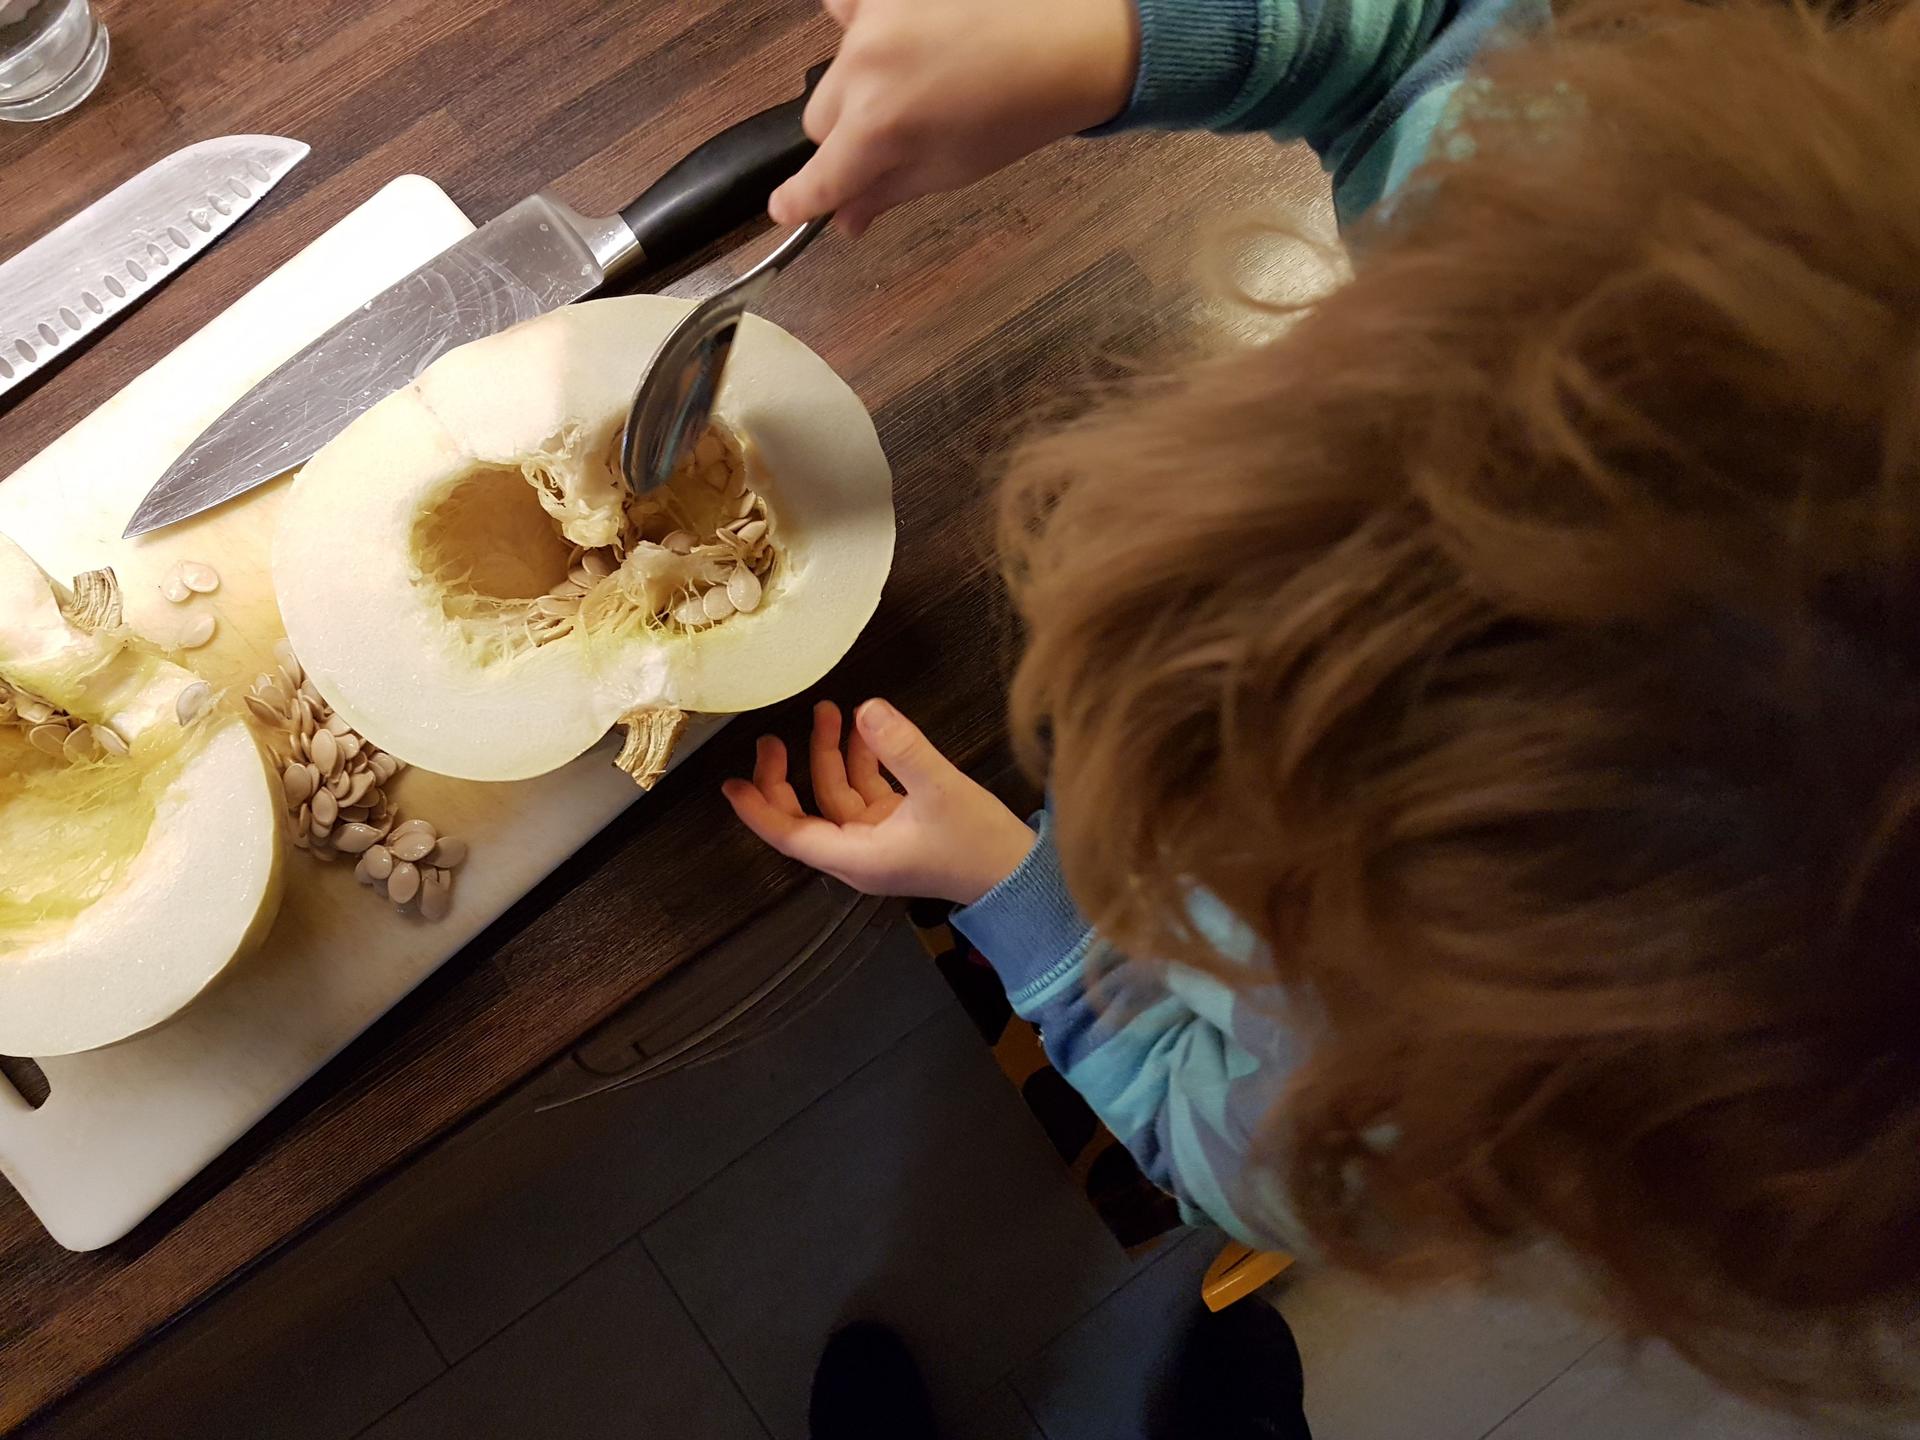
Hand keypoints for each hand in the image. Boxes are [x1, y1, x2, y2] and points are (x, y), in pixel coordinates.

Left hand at [723, 699, 1037, 904]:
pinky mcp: (901, 827)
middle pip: (805, 813)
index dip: (757, 808)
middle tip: (773, 736)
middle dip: (787, 774)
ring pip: (837, 795)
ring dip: (832, 755)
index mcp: (856, 857)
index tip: (730, 782)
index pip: (789, 834)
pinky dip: (864, 761)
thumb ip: (902, 748)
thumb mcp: (939, 790)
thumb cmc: (978, 846)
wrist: (1022, 876)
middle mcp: (859, 852)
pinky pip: (866, 791)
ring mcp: (880, 839)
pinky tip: (867, 730)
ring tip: (833, 711)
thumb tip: (868, 709)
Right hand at [771, 0, 1140, 235]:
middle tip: (899, 129)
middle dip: (849, 134)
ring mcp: (871, 18)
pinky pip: (843, 6)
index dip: (799, 200)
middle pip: (819, 120)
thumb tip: (844, 220)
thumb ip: (886, 192)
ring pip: (833, 66)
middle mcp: (863, 70)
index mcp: (879, 129)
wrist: (1074, 36)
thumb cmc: (1020, 110)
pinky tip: (898, 30)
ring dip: (860, 79)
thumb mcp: (951, 168)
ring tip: (917, 74)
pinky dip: (860, 22)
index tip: (786, 209)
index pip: (818, 176)